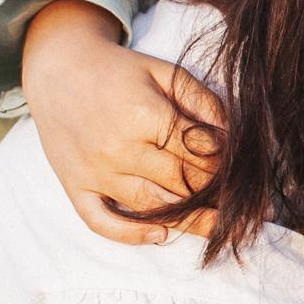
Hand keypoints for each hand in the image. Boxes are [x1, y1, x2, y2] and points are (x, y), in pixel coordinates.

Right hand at [21, 0, 224, 243]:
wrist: (58, 67)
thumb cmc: (118, 70)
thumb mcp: (164, 72)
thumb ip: (201, 100)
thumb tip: (232, 135)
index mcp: (144, 115)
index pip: (199, 152)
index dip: (226, 165)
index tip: (246, 174)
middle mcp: (118, 148)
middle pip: (180, 182)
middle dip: (216, 195)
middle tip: (246, 208)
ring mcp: (95, 171)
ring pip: (151, 207)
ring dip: (190, 221)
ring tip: (222, 228)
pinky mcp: (74, 185)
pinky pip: (100, 221)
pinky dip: (130, 234)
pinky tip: (160, 235)